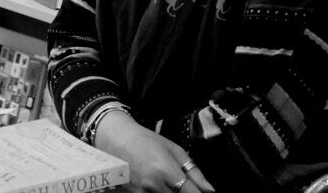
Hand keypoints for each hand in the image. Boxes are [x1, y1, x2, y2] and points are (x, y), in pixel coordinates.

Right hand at [95, 111, 214, 192]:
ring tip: (169, 182)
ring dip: (172, 192)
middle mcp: (154, 186)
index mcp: (166, 171)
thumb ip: (194, 171)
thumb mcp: (174, 150)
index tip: (203, 192)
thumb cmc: (147, 141)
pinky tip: (160, 185)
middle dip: (185, 192)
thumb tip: (210, 190)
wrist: (117, 141)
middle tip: (181, 183)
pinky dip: (160, 192)